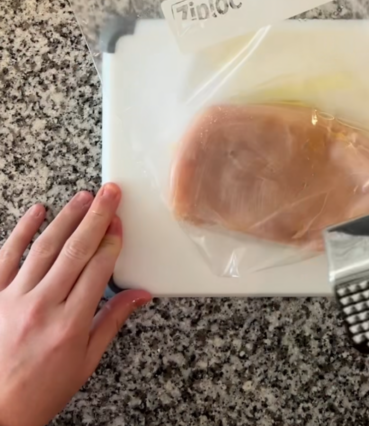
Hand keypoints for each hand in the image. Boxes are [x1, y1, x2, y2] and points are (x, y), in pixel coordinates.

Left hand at [0, 185, 150, 425]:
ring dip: (67, 218)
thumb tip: (139, 295)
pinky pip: (8, 254)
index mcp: (69, 326)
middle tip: (110, 193)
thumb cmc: (40, 391)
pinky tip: (37, 211)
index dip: (112, 243)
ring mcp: (14, 299)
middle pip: (75, 251)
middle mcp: (42, 307)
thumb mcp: (85, 362)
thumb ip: (111, 321)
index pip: (98, 270)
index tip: (120, 224)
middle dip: (97, 218)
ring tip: (84, 197)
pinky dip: (22, 230)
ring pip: (44, 247)